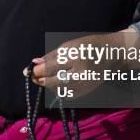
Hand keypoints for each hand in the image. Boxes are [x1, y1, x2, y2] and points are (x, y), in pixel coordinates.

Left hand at [23, 28, 139, 99]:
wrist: (112, 55)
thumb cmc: (89, 45)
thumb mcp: (70, 45)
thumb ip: (52, 56)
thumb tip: (35, 63)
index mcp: (76, 58)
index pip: (50, 68)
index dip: (36, 70)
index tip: (27, 70)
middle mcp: (80, 73)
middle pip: (53, 82)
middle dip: (40, 80)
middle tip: (32, 76)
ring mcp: (84, 84)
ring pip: (58, 89)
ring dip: (48, 84)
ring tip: (44, 78)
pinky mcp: (86, 92)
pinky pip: (67, 94)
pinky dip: (59, 89)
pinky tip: (56, 83)